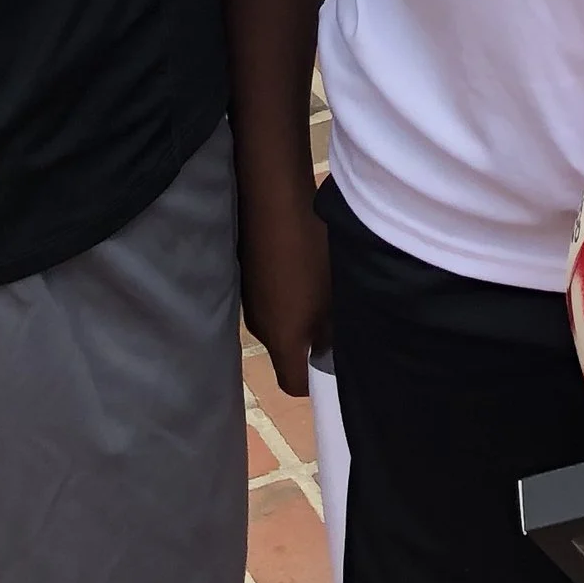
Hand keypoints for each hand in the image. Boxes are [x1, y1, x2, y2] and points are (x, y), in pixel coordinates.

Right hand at [239, 171, 331, 395]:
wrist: (274, 199)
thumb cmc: (311, 253)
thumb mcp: (335, 295)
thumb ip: (335, 330)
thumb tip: (332, 348)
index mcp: (282, 339)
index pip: (293, 383)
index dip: (315, 383)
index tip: (335, 368)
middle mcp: (260, 327)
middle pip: (286, 351)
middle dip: (310, 343)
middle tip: (338, 321)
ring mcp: (250, 299)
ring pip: (279, 321)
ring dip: (299, 314)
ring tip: (324, 287)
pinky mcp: (246, 274)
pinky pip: (270, 297)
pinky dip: (286, 292)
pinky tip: (304, 264)